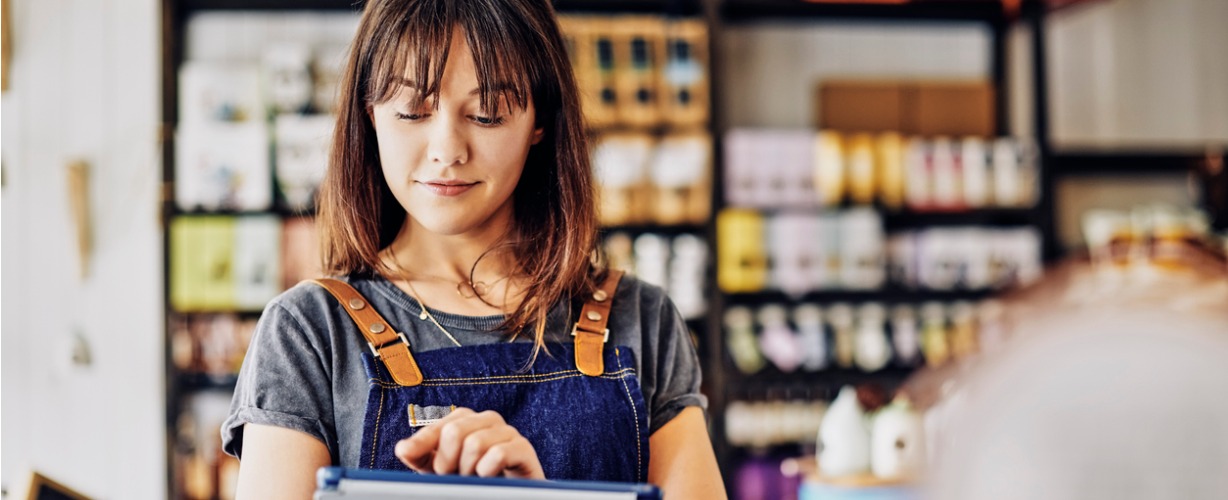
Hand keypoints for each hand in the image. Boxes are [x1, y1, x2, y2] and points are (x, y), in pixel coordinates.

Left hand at [394, 407, 544, 478]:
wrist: (508, 496)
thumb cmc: (474, 482)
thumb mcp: (441, 471)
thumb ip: (420, 457)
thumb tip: (403, 448)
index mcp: (467, 421)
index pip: (441, 425)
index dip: (424, 443)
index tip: (415, 459)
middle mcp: (488, 421)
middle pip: (455, 431)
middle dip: (448, 462)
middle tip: (454, 477)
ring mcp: (508, 433)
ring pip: (475, 443)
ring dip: (469, 471)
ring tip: (475, 480)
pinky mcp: (524, 449)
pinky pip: (499, 454)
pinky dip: (487, 471)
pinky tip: (490, 479)